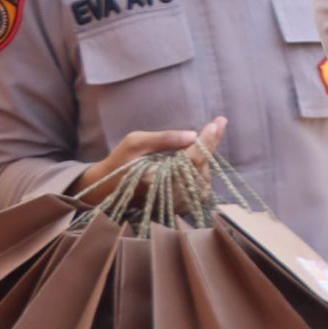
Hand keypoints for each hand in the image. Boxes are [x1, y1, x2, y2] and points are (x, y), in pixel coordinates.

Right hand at [75, 117, 226, 201]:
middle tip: (218, 124)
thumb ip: (164, 139)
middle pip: (202, 167)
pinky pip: (201, 186)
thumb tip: (192, 135)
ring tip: (204, 140)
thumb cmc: (120, 162)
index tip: (217, 122)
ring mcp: (178, 203)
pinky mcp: (180, 206)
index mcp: (159, 178)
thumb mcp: (135, 143)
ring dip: (206, 158)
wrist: (108, 189)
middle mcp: (172, 194)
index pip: (192, 159)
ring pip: (204, 177)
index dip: (206, 141)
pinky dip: (202, 170)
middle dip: (210, 144)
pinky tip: (198, 157)